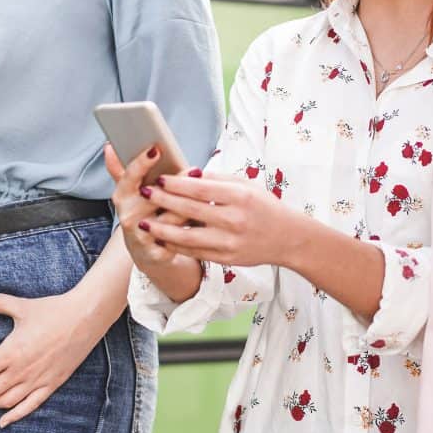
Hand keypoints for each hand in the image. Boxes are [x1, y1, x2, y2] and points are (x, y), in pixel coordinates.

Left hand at [0, 289, 104, 426]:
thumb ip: (0, 304)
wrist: (84, 318)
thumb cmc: (53, 310)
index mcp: (11, 352)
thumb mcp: (22, 306)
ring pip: (4, 402)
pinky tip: (2, 421)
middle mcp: (21, 371)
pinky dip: (13, 416)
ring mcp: (36, 381)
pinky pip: (29, 407)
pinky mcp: (51, 385)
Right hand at [104, 143, 195, 274]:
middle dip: (177, 183)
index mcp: (122, 196)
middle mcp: (128, 215)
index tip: (156, 149)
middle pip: (155, 195)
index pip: (130, 176)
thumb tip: (109, 146)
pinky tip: (205, 219)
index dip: (142, 163)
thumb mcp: (131, 191)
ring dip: (190, 205)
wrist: (145, 250)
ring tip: (206, 195)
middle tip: (195, 171)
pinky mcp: (156, 253)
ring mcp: (141, 235)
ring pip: (171, 217)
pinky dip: (193, 227)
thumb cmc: (143, 212)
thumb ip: (123, 169)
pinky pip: (179, 237)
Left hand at [140, 172, 317, 267]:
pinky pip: (194, 252)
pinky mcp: (226, 259)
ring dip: (162, 230)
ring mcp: (229, 242)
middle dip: (163, 202)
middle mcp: (234, 220)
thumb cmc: (264, 206)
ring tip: (144, 223)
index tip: (158, 179)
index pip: (200, 189)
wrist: (288, 238)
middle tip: (144, 194)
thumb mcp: (246, 185)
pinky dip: (175, 246)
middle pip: (190, 210)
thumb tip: (186, 174)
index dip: (176, 184)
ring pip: (187, 237)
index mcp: (239, 197)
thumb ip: (216, 180)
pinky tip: (160, 240)